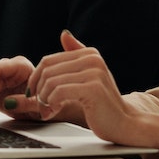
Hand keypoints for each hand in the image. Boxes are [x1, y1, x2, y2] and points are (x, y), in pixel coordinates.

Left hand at [24, 31, 139, 142]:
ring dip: (43, 99)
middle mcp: (92, 59)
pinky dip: (50, 104)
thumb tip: (64, 34)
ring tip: (47, 110)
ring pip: (51, 82)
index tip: (33, 93)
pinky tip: (53, 111)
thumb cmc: (102, 104)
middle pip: (47, 70)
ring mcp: (94, 73)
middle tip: (40, 105)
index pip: (48, 61)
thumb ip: (75, 56)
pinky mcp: (93, 89)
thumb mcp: (87, 76)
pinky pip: (58, 92)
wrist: (124, 124)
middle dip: (38, 90)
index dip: (35, 78)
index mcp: (89, 54)